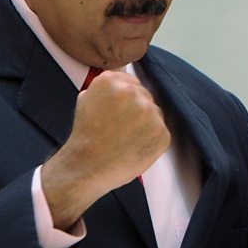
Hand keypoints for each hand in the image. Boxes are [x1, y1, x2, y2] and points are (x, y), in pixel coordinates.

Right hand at [42, 71, 169, 228]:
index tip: (120, 111)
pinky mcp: (162, 132)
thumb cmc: (85, 136)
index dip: (126, 99)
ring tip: (128, 139)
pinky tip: (136, 148)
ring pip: (155, 114)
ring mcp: (150, 112)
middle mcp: (133, 92)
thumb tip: (119, 84)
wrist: (88, 166)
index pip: (130, 81)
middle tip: (123, 128)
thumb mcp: (85, 100)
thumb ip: (104, 88)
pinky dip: (151, 140)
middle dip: (136, 110)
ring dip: (146, 124)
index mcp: (112, 81)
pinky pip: (161, 133)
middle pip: (144, 96)